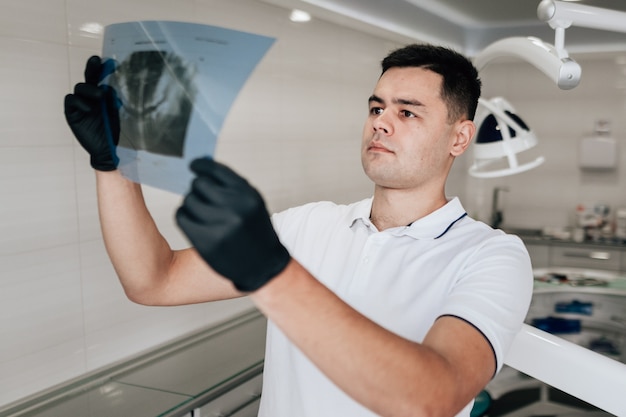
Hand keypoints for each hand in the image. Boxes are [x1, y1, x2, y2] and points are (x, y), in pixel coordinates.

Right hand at [64, 56, 119, 170]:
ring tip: (100, 95)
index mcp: (104, 94)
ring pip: (80, 88)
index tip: (113, 62)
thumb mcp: (120, 114)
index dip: (104, 68)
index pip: (102, 77)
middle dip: (92, 67)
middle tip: (96, 60)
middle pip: (89, 77)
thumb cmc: (116, 131)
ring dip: (89, 89)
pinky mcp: (72, 113)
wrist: (108, 150)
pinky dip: (79, 102)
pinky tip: (89, 108)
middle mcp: (91, 96)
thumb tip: (112, 88)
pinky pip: (71, 100)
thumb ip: (116, 100)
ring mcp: (81, 104)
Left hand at [176, 158, 290, 291]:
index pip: (216, 170)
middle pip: (199, 184)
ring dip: (191, 204)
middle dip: (199, 189)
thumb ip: (231, 186)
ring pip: (188, 200)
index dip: (201, 165)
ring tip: (202, 214)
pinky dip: (184, 216)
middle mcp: (234, 207)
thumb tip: (201, 166)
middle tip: (203, 198)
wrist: (263, 266)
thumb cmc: (255, 232)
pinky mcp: (205, 241)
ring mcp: (219, 225)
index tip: (193, 166)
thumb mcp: (252, 203)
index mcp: (247, 194)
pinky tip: (193, 222)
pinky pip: (181, 216)